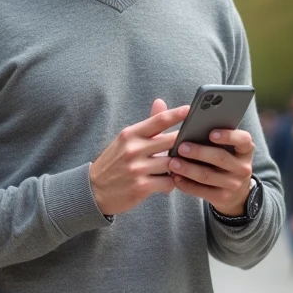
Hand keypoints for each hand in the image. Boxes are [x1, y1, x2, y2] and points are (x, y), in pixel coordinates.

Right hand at [90, 100, 186, 215]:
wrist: (94, 190)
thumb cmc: (114, 162)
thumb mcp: (126, 140)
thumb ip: (147, 125)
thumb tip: (160, 102)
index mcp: (130, 134)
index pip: (159, 120)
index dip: (178, 114)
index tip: (192, 110)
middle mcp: (133, 149)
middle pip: (171, 141)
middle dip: (186, 142)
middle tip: (198, 142)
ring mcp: (137, 169)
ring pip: (172, 163)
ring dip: (180, 165)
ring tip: (184, 165)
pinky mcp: (141, 187)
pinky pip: (168, 182)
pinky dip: (173, 181)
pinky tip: (171, 180)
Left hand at [168, 128, 255, 215]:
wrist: (236, 193)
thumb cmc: (224, 161)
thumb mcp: (227, 149)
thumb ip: (213, 137)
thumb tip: (185, 126)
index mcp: (245, 150)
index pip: (243, 140)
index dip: (228, 136)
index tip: (211, 133)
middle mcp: (242, 167)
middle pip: (220, 157)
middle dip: (199, 152)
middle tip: (181, 147)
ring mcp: (234, 184)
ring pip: (207, 176)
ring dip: (188, 169)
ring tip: (173, 163)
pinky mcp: (222, 197)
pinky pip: (201, 191)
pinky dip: (186, 184)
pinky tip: (175, 177)